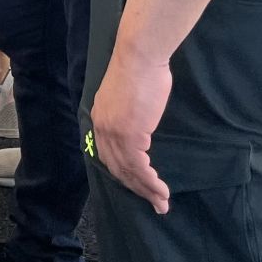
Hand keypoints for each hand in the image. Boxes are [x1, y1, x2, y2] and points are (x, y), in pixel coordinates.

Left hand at [89, 49, 173, 213]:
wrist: (139, 57)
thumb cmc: (139, 71)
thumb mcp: (127, 96)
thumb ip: (128, 113)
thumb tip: (138, 123)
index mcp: (100, 119)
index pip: (109, 155)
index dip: (124, 174)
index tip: (138, 186)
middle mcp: (102, 129)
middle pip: (117, 169)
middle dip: (136, 188)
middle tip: (153, 202)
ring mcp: (115, 134)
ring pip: (129, 172)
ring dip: (147, 191)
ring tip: (161, 204)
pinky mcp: (130, 135)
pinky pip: (139, 167)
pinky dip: (150, 183)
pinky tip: (161, 190)